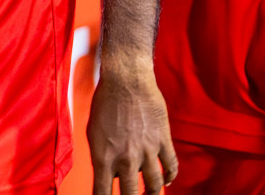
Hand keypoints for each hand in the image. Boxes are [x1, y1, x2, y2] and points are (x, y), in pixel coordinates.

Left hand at [88, 60, 178, 194]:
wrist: (126, 80)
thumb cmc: (104, 103)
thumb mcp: (93, 132)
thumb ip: (101, 156)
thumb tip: (111, 175)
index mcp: (103, 156)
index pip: (103, 191)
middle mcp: (125, 158)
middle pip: (130, 194)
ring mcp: (146, 151)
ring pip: (155, 185)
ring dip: (153, 194)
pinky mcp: (163, 141)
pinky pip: (171, 166)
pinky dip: (170, 177)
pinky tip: (166, 180)